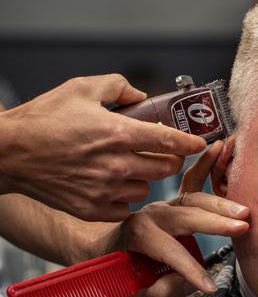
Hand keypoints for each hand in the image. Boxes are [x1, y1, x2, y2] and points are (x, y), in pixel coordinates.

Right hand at [0, 74, 206, 220]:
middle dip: (169, 158)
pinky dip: (125, 197)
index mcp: (118, 133)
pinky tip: (112, 184)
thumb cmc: (44, 119)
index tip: (199, 143)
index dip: (191, 143)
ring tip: (128, 166)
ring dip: (145, 178)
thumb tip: (142, 97)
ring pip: (147, 188)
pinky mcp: (93, 209)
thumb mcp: (82, 88)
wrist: (8, 152)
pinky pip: (126, 207)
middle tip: (160, 151)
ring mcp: (105, 190)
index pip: (171, 141)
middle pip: (166, 168)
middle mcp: (116, 164)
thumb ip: (119, 87)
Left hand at [113, 138, 247, 296]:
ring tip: (244, 211)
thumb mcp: (132, 290)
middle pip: (187, 217)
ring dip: (221, 203)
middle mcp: (153, 215)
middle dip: (215, 222)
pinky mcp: (176, 201)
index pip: (169, 252)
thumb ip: (162, 289)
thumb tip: (191, 281)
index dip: (191, 270)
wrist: (100, 246)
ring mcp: (165, 204)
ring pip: (195, 198)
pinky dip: (208, 163)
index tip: (210, 286)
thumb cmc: (116, 270)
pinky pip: (193, 179)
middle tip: (242, 227)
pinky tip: (222, 149)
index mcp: (138, 236)